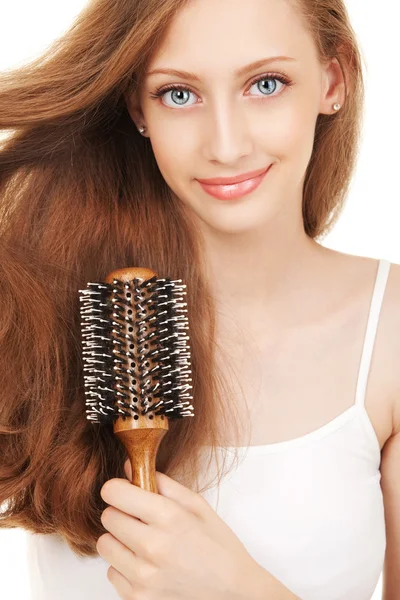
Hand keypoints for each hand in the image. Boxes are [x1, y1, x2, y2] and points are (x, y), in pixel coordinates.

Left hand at [97, 459, 267, 599]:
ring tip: (144, 543)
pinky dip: (125, 567)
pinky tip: (147, 565)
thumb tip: (130, 468)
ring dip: (120, 541)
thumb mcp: (198, 506)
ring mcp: (144, 576)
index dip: (118, 488)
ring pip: (105, 545)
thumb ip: (164, 484)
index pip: (115, 492)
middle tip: (140, 519)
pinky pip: (112, 573)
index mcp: (169, 517)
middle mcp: (153, 547)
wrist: (234, 594)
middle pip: (108, 517)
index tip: (124, 491)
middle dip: (121, 513)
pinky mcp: (138, 598)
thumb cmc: (219, 548)